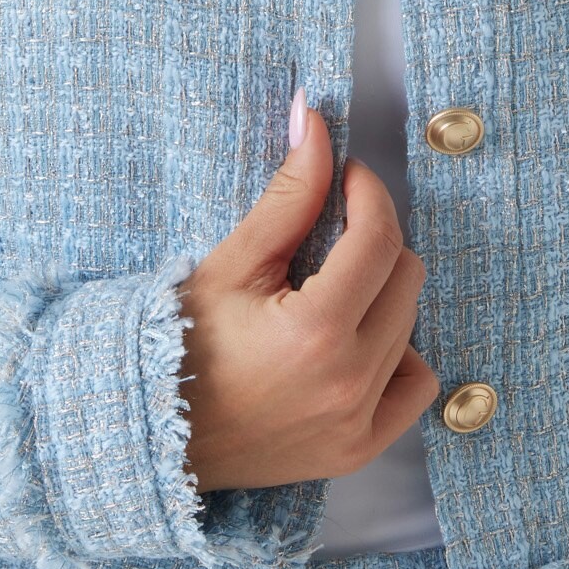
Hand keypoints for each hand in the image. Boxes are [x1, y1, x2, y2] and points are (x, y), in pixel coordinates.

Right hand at [174, 96, 440, 493]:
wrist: (153, 432)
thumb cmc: (180, 340)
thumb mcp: (233, 261)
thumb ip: (289, 193)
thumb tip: (315, 118)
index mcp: (315, 333)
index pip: (379, 239)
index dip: (368, 193)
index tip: (346, 177)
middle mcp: (348, 383)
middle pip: (406, 277)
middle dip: (375, 238)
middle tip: (331, 230)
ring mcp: (357, 424)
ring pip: (412, 325)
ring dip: (381, 293)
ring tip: (327, 288)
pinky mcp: (358, 450)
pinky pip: (415, 387)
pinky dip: (398, 355)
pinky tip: (355, 340)